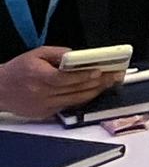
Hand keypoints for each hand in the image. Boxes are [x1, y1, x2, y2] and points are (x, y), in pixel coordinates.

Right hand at [0, 47, 122, 121]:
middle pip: (75, 89)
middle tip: (114, 76)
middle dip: (98, 83)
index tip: (100, 71)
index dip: (85, 75)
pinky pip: (69, 106)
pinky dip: (82, 99)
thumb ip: (58, 53)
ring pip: (75, 100)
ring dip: (95, 92)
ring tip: (109, 84)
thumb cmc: (17, 71)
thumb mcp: (36, 54)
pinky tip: (93, 93)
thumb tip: (77, 55)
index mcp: (39, 77)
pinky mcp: (45, 114)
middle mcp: (42, 93)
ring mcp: (44, 106)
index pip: (67, 78)